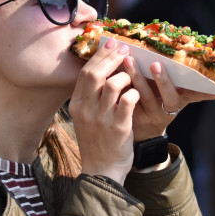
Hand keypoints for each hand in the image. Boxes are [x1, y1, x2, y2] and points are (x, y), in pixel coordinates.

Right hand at [69, 38, 139, 183]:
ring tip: (131, 76)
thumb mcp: (85, 117)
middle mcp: (87, 110)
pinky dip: (134, 92)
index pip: (85, 73)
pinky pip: (128, 101)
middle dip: (111, 58)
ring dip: (125, 75)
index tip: (111, 44)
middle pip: (96, 74)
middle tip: (125, 49)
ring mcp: (102, 119)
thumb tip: (101, 69)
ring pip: (113, 84)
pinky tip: (137, 93)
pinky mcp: (119, 127)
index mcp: (77, 105)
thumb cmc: (96, 141)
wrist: (102, 171)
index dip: (100, 56)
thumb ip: (90, 96)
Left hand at [121, 55, 214, 142]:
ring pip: (144, 95)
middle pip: (169, 96)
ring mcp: (149, 113)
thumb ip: (189, 88)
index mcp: (180, 101)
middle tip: (155, 64)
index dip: (206, 93)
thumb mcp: (172, 96)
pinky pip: (126, 99)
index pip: (196, 95)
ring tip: (128, 61)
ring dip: (136, 77)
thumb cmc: (158, 102)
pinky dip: (120, 85)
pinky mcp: (132, 115)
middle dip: (163, 81)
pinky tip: (114, 71)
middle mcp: (167, 108)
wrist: (138, 130)